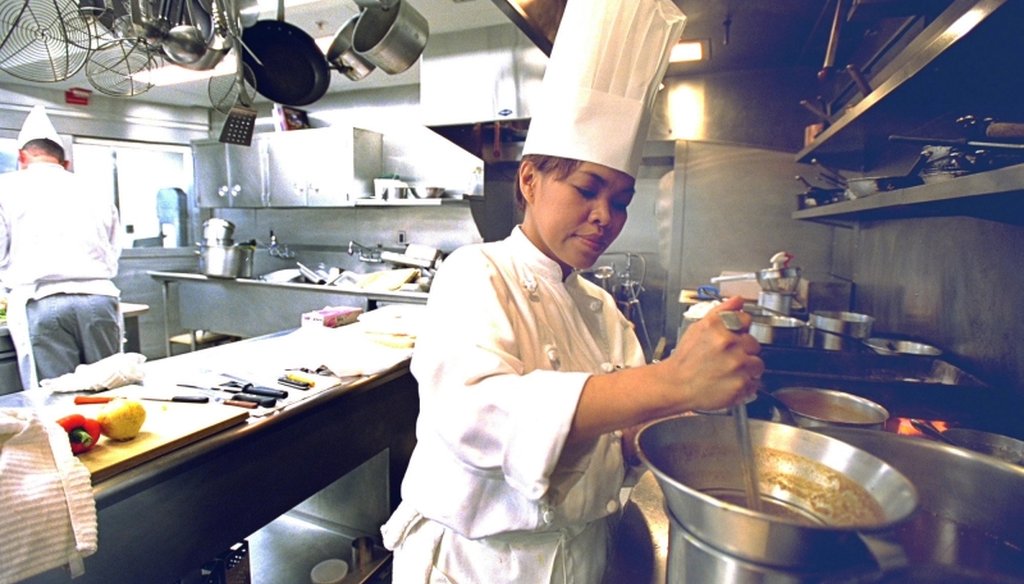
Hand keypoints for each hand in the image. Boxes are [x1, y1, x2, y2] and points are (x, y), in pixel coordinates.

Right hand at [656, 296, 763, 412]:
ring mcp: (737, 364)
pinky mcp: (741, 384)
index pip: (745, 319)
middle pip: (754, 344)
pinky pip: (753, 383)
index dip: (741, 329)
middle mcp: (729, 343)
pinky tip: (728, 382)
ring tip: (728, 372)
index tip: (736, 336)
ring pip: (757, 364)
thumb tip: (737, 300)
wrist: (675, 386)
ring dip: (746, 369)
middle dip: (743, 351)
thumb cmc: (684, 360)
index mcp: (718, 327)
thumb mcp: (697, 328)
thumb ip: (721, 312)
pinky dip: (744, 385)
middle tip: (727, 358)